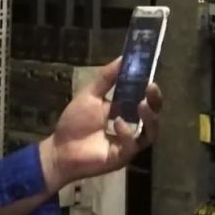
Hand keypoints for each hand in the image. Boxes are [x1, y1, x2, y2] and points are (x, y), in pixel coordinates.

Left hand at [38, 57, 161, 194]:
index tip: (150, 74)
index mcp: (125, 112)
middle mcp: (131, 127)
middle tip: (151, 88)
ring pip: (151, 132)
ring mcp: (129, 143)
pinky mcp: (123, 157)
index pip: (145, 99)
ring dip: (149, 118)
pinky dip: (127, 133)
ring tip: (142, 105)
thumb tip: (122, 58)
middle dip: (155, 101)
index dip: (150, 89)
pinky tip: (117, 123)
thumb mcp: (90, 95)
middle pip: (153, 115)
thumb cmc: (75, 122)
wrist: (60, 149)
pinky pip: (132, 145)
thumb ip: (106, 78)